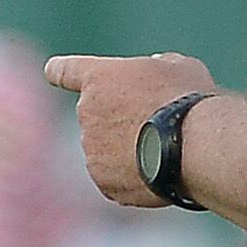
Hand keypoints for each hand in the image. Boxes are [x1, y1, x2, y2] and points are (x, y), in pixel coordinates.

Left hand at [46, 50, 213, 209]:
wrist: (193, 145)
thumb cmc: (188, 100)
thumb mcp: (179, 67)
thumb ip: (158, 66)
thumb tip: (154, 69)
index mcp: (99, 78)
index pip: (65, 71)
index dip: (60, 72)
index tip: (53, 72)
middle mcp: (86, 112)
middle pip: (98, 116)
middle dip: (120, 119)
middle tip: (156, 124)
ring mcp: (91, 149)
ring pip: (106, 149)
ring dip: (127, 149)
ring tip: (163, 148)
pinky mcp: (102, 180)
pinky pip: (114, 177)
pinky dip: (132, 176)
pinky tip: (158, 169)